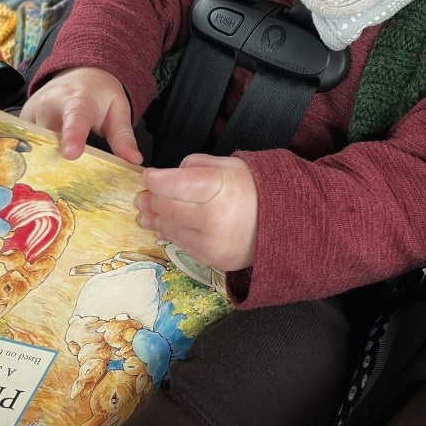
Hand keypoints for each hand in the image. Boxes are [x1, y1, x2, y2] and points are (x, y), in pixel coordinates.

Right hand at [20, 67, 142, 163]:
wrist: (80, 72)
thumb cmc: (99, 93)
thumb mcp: (118, 110)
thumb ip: (123, 136)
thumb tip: (133, 160)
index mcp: (78, 99)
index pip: (75, 119)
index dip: (72, 137)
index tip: (71, 154)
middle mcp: (50, 103)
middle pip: (51, 140)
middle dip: (60, 161)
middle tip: (73, 180)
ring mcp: (33, 111)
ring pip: (36, 145)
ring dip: (48, 160)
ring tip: (60, 172)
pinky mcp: (23, 119)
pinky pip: (28, 143)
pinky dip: (38, 155)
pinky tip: (48, 161)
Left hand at [136, 153, 256, 271]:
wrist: (284, 226)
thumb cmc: (255, 191)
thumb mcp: (229, 165)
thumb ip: (196, 166)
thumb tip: (169, 175)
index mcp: (219, 188)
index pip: (175, 184)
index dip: (156, 180)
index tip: (148, 177)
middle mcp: (213, 218)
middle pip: (168, 208)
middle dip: (150, 201)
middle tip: (141, 197)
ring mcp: (211, 243)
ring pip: (171, 229)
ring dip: (155, 220)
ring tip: (145, 213)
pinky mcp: (211, 260)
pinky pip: (182, 245)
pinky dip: (172, 233)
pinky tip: (164, 226)